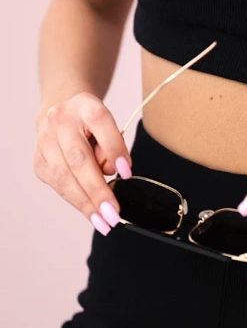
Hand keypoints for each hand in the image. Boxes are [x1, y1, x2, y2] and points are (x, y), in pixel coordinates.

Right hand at [33, 92, 132, 235]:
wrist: (63, 115)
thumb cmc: (93, 125)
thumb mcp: (110, 126)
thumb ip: (113, 145)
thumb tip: (112, 172)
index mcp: (85, 106)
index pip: (100, 123)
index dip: (114, 149)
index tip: (127, 173)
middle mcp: (60, 120)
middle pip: (78, 158)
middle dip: (97, 190)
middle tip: (112, 213)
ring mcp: (45, 140)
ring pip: (63, 176)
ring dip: (84, 202)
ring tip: (102, 221)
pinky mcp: (38, 160)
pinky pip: (57, 184)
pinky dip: (74, 200)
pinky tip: (89, 212)